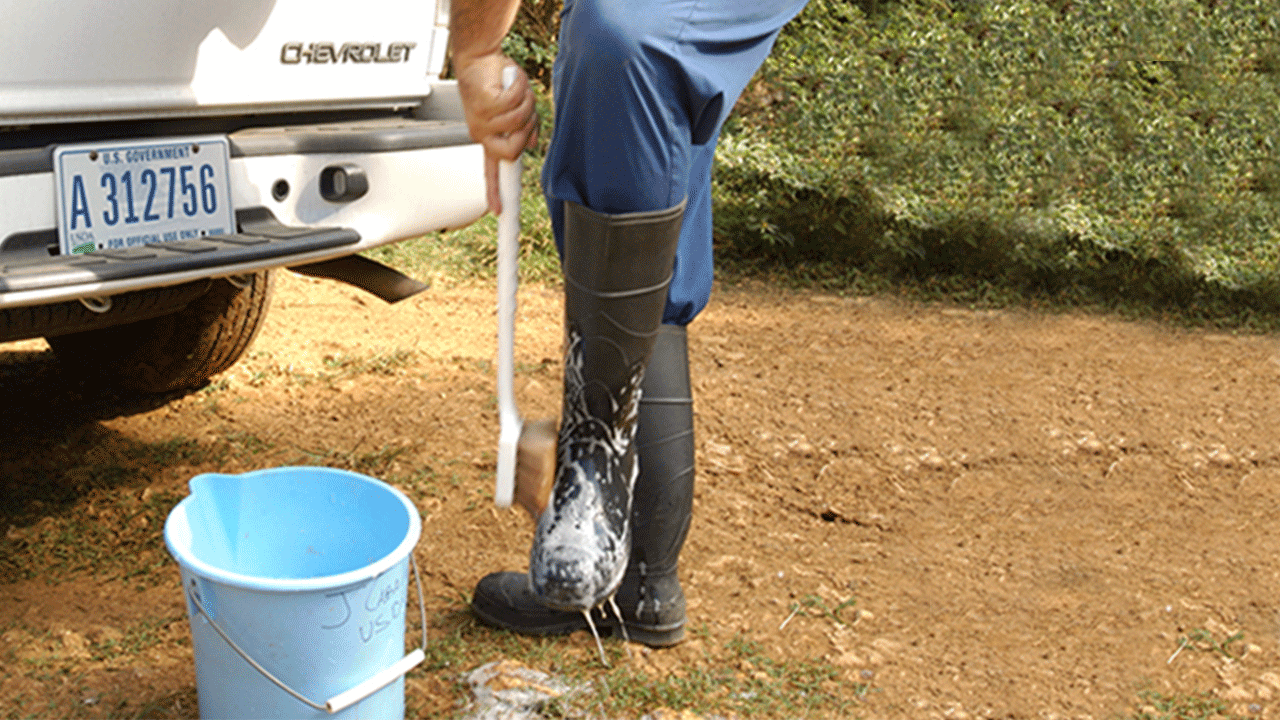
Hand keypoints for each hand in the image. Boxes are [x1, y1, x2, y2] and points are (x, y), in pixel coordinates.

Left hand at [455, 54, 538, 214]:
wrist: (479, 57)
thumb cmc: (497, 82)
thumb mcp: (516, 110)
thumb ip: (525, 131)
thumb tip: (530, 146)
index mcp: (489, 140)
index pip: (492, 173)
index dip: (496, 193)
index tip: (499, 213)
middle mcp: (482, 135)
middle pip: (513, 151)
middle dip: (527, 130)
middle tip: (523, 110)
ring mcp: (481, 121)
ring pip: (517, 124)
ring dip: (525, 103)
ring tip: (513, 90)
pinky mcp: (484, 105)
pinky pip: (513, 104)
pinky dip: (518, 88)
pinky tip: (509, 80)